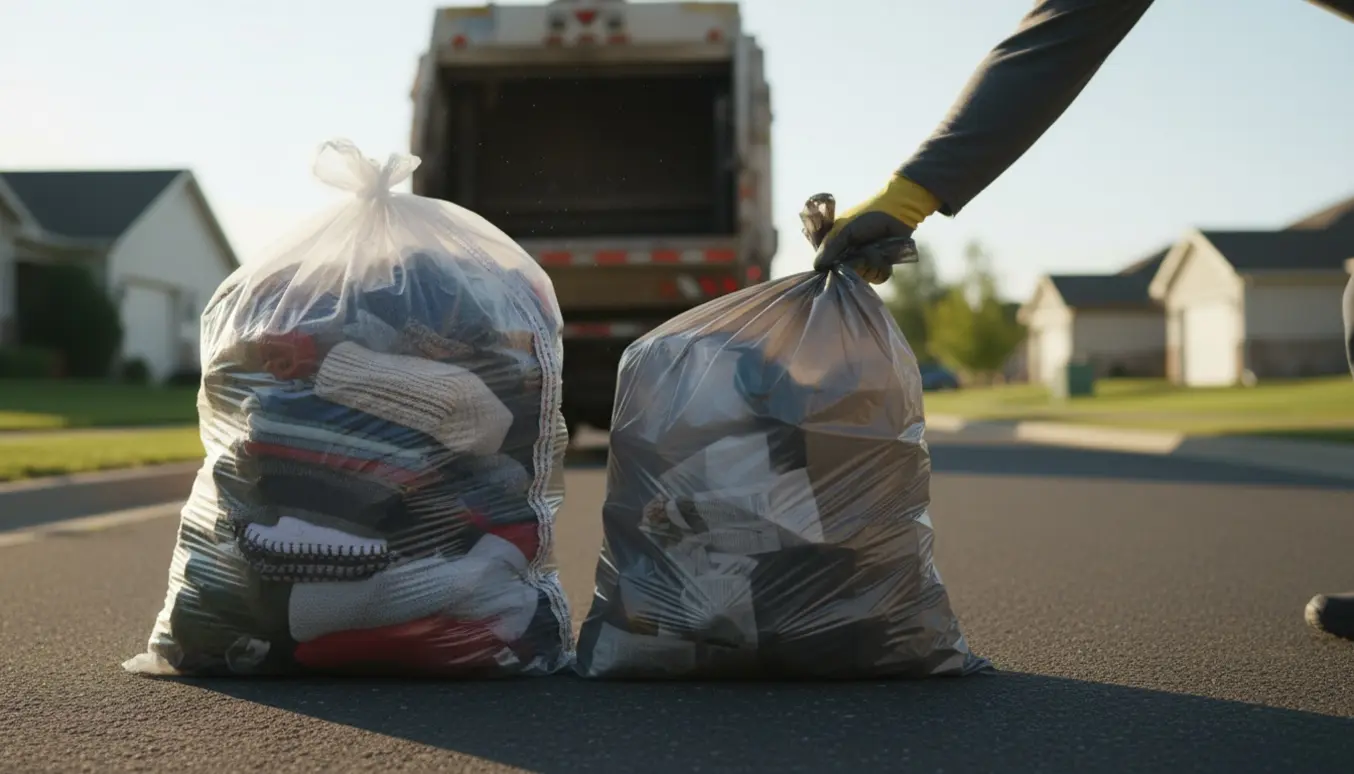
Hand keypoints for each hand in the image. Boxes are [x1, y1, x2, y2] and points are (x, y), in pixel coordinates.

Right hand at [810, 175, 938, 283]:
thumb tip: (817, 267)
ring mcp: (865, 262)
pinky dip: (881, 269)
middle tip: (860, 253)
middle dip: (854, 265)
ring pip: (862, 277)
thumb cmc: (867, 216)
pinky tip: (884, 257)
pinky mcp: (880, 265)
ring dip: (869, 265)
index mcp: (837, 245)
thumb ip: (830, 247)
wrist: (897, 212)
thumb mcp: (844, 230)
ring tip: (875, 250)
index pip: (827, 265)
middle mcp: (849, 256)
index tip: (836, 267)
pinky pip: (877, 277)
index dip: (830, 269)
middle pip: (845, 275)